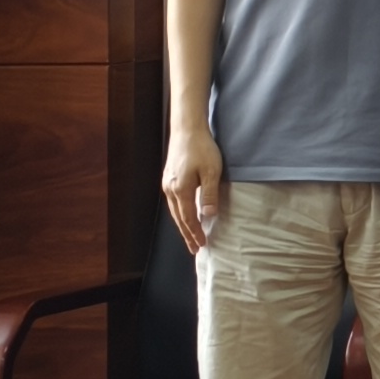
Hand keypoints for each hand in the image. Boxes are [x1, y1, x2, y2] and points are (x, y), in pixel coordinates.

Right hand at [160, 131, 224, 255]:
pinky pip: (174, 201)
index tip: (202, 245)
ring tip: (190, 236)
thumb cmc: (202, 148)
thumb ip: (209, 194)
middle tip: (194, 248)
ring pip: (174, 211)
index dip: (195, 233)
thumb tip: (208, 215)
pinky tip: (185, 215)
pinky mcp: (169, 177)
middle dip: (187, 234)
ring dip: (182, 225)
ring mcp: (167, 183)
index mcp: (180, 190)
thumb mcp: (211, 172)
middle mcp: (170, 189)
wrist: (187, 129)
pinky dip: (180, 213)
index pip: (188, 219)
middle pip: (178, 218)